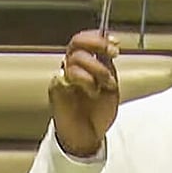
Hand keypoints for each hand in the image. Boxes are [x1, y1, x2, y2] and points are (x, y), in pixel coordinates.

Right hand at [48, 31, 119, 157]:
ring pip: (76, 58)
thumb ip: (107, 65)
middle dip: (96, 44)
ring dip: (96, 68)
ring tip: (105, 84)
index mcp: (85, 63)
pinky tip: (93, 91)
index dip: (98, 37)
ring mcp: (64, 76)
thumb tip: (111, 44)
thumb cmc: (98, 111)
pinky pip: (68, 74)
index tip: (114, 42)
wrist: (88, 135)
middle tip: (111, 52)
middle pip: (77, 42)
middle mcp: (72, 66)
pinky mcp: (57, 87)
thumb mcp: (110, 84)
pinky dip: (85, 79)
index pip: (85, 40)